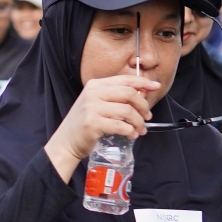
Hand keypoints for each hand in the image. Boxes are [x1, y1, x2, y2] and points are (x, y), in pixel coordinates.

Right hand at [44, 75, 158, 179]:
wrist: (66, 142)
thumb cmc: (84, 124)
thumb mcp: (97, 104)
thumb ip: (116, 97)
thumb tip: (142, 93)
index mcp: (95, 85)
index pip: (124, 79)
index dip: (143, 82)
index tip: (155, 86)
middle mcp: (93, 93)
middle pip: (128, 93)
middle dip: (143, 105)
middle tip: (147, 116)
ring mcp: (92, 108)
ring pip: (127, 111)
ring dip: (138, 122)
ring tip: (140, 129)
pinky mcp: (93, 124)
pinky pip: (120, 126)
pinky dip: (130, 131)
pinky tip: (131, 135)